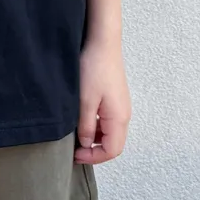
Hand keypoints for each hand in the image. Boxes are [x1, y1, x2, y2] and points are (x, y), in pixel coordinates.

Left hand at [73, 36, 131, 164]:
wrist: (102, 41)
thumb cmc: (94, 68)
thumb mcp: (85, 101)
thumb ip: (85, 126)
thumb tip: (86, 144)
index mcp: (119, 118)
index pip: (112, 150)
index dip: (94, 157)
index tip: (76, 155)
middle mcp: (124, 115)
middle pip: (113, 143)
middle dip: (95, 150)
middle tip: (75, 148)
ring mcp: (121, 106)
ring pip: (110, 132)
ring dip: (95, 138)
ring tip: (76, 134)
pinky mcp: (115, 98)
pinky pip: (108, 120)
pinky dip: (96, 126)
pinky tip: (83, 119)